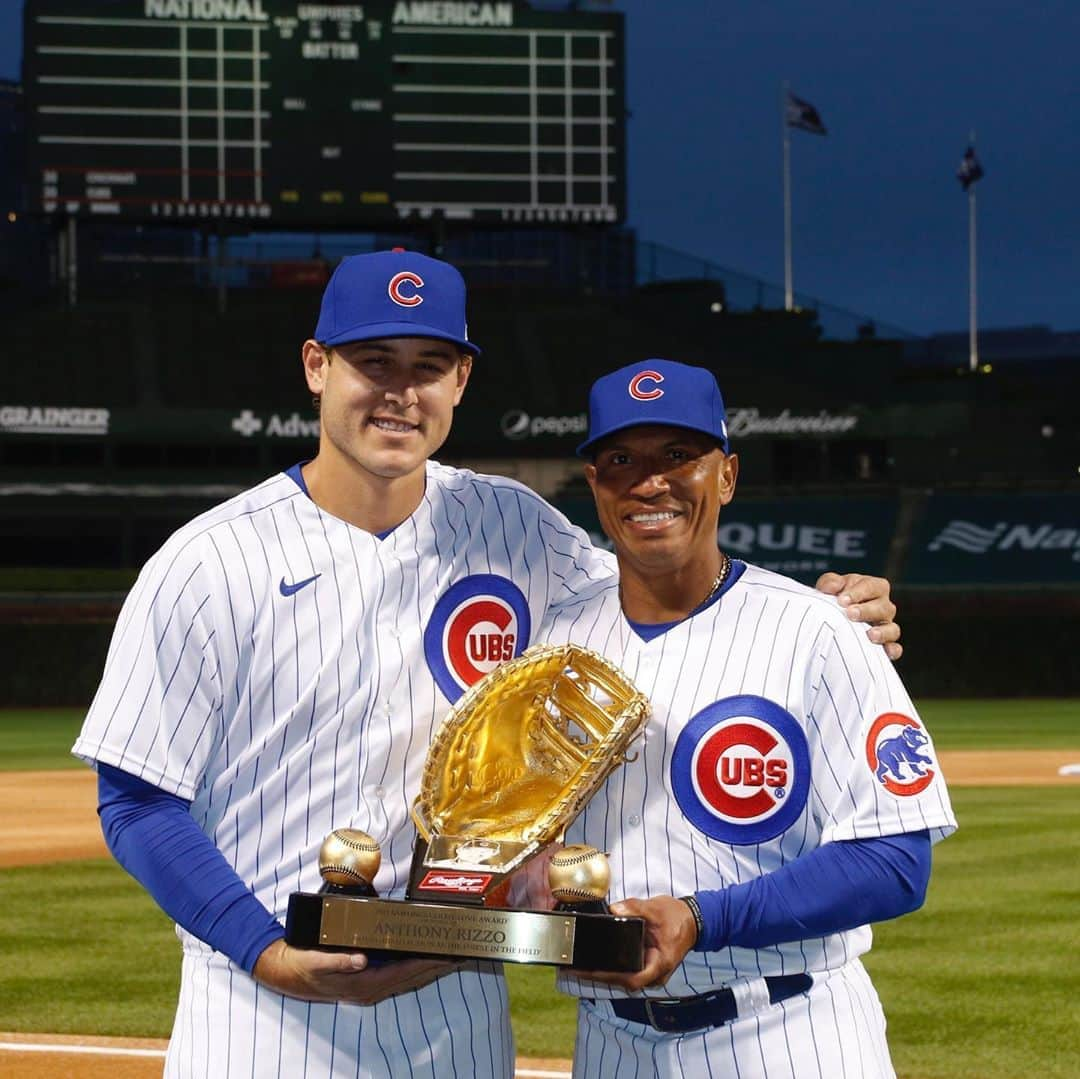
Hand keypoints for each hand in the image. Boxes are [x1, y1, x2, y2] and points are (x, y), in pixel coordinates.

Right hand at [252, 938, 461, 1004]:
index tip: (448, 955)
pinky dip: (415, 965)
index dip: (427, 964)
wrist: (283, 972)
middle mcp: (370, 988)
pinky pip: (398, 974)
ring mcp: (369, 985)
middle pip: (412, 977)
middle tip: (462, 953)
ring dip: (430, 967)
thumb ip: (336, 962)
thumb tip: (360, 960)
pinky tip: (424, 957)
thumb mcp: (314, 962)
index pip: (404, 974)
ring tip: (451, 955)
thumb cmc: (300, 965)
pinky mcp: (366, 978)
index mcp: (362, 984)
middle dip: (437, 966)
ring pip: (408, 977)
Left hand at [565, 895, 696, 991]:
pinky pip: (625, 970)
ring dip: (602, 974)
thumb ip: (635, 908)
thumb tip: (615, 908)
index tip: (590, 972)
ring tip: (577, 966)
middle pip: (623, 981)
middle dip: (598, 977)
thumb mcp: (656, 909)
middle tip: (574, 968)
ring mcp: (650, 971)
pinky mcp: (645, 965)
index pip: (632, 978)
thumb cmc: (677, 917)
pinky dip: (610, 967)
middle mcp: (654, 974)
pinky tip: (594, 961)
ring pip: (623, 978)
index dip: (610, 977)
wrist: (693, 920)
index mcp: (660, 963)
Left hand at [815, 572, 901, 660]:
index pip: (872, 586)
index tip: (842, 600)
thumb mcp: (829, 586)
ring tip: (870, 635)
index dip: (858, 592)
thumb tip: (833, 587)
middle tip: (850, 614)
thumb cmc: (833, 598)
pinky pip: (894, 648)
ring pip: (892, 628)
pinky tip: (885, 652)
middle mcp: (882, 607)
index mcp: (872, 588)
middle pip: (884, 607)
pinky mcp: (884, 644)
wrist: (828, 617)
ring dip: (883, 632)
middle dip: (867, 611)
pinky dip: (892, 650)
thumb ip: (830, 582)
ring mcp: (885, 626)